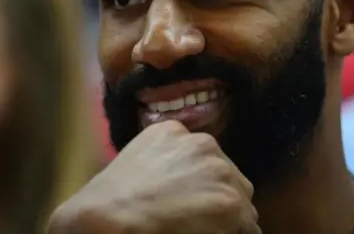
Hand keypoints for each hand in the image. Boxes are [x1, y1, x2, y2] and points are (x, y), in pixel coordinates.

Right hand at [47, 120, 259, 233]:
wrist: (106, 217)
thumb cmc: (111, 196)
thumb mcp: (137, 160)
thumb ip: (165, 161)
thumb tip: (181, 183)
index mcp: (175, 131)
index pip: (202, 157)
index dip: (199, 184)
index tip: (191, 201)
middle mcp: (203, 144)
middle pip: (226, 175)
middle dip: (218, 195)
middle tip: (199, 219)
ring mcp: (219, 170)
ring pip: (241, 199)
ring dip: (230, 215)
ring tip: (207, 228)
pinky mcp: (229, 202)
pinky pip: (248, 225)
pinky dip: (237, 233)